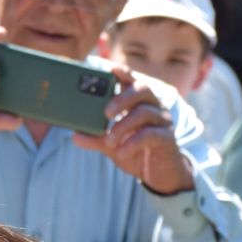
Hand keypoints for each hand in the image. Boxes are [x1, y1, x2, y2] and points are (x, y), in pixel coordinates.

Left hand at [72, 64, 191, 193]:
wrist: (158, 173)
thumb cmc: (135, 151)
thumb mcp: (111, 145)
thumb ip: (95, 138)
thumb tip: (75, 135)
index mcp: (139, 103)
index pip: (133, 81)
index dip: (124, 72)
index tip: (110, 68)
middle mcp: (154, 107)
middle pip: (142, 90)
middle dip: (122, 98)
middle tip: (106, 113)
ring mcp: (162, 121)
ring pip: (145, 112)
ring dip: (123, 125)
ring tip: (109, 141)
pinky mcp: (167, 138)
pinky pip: (151, 134)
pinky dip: (133, 142)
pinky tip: (122, 152)